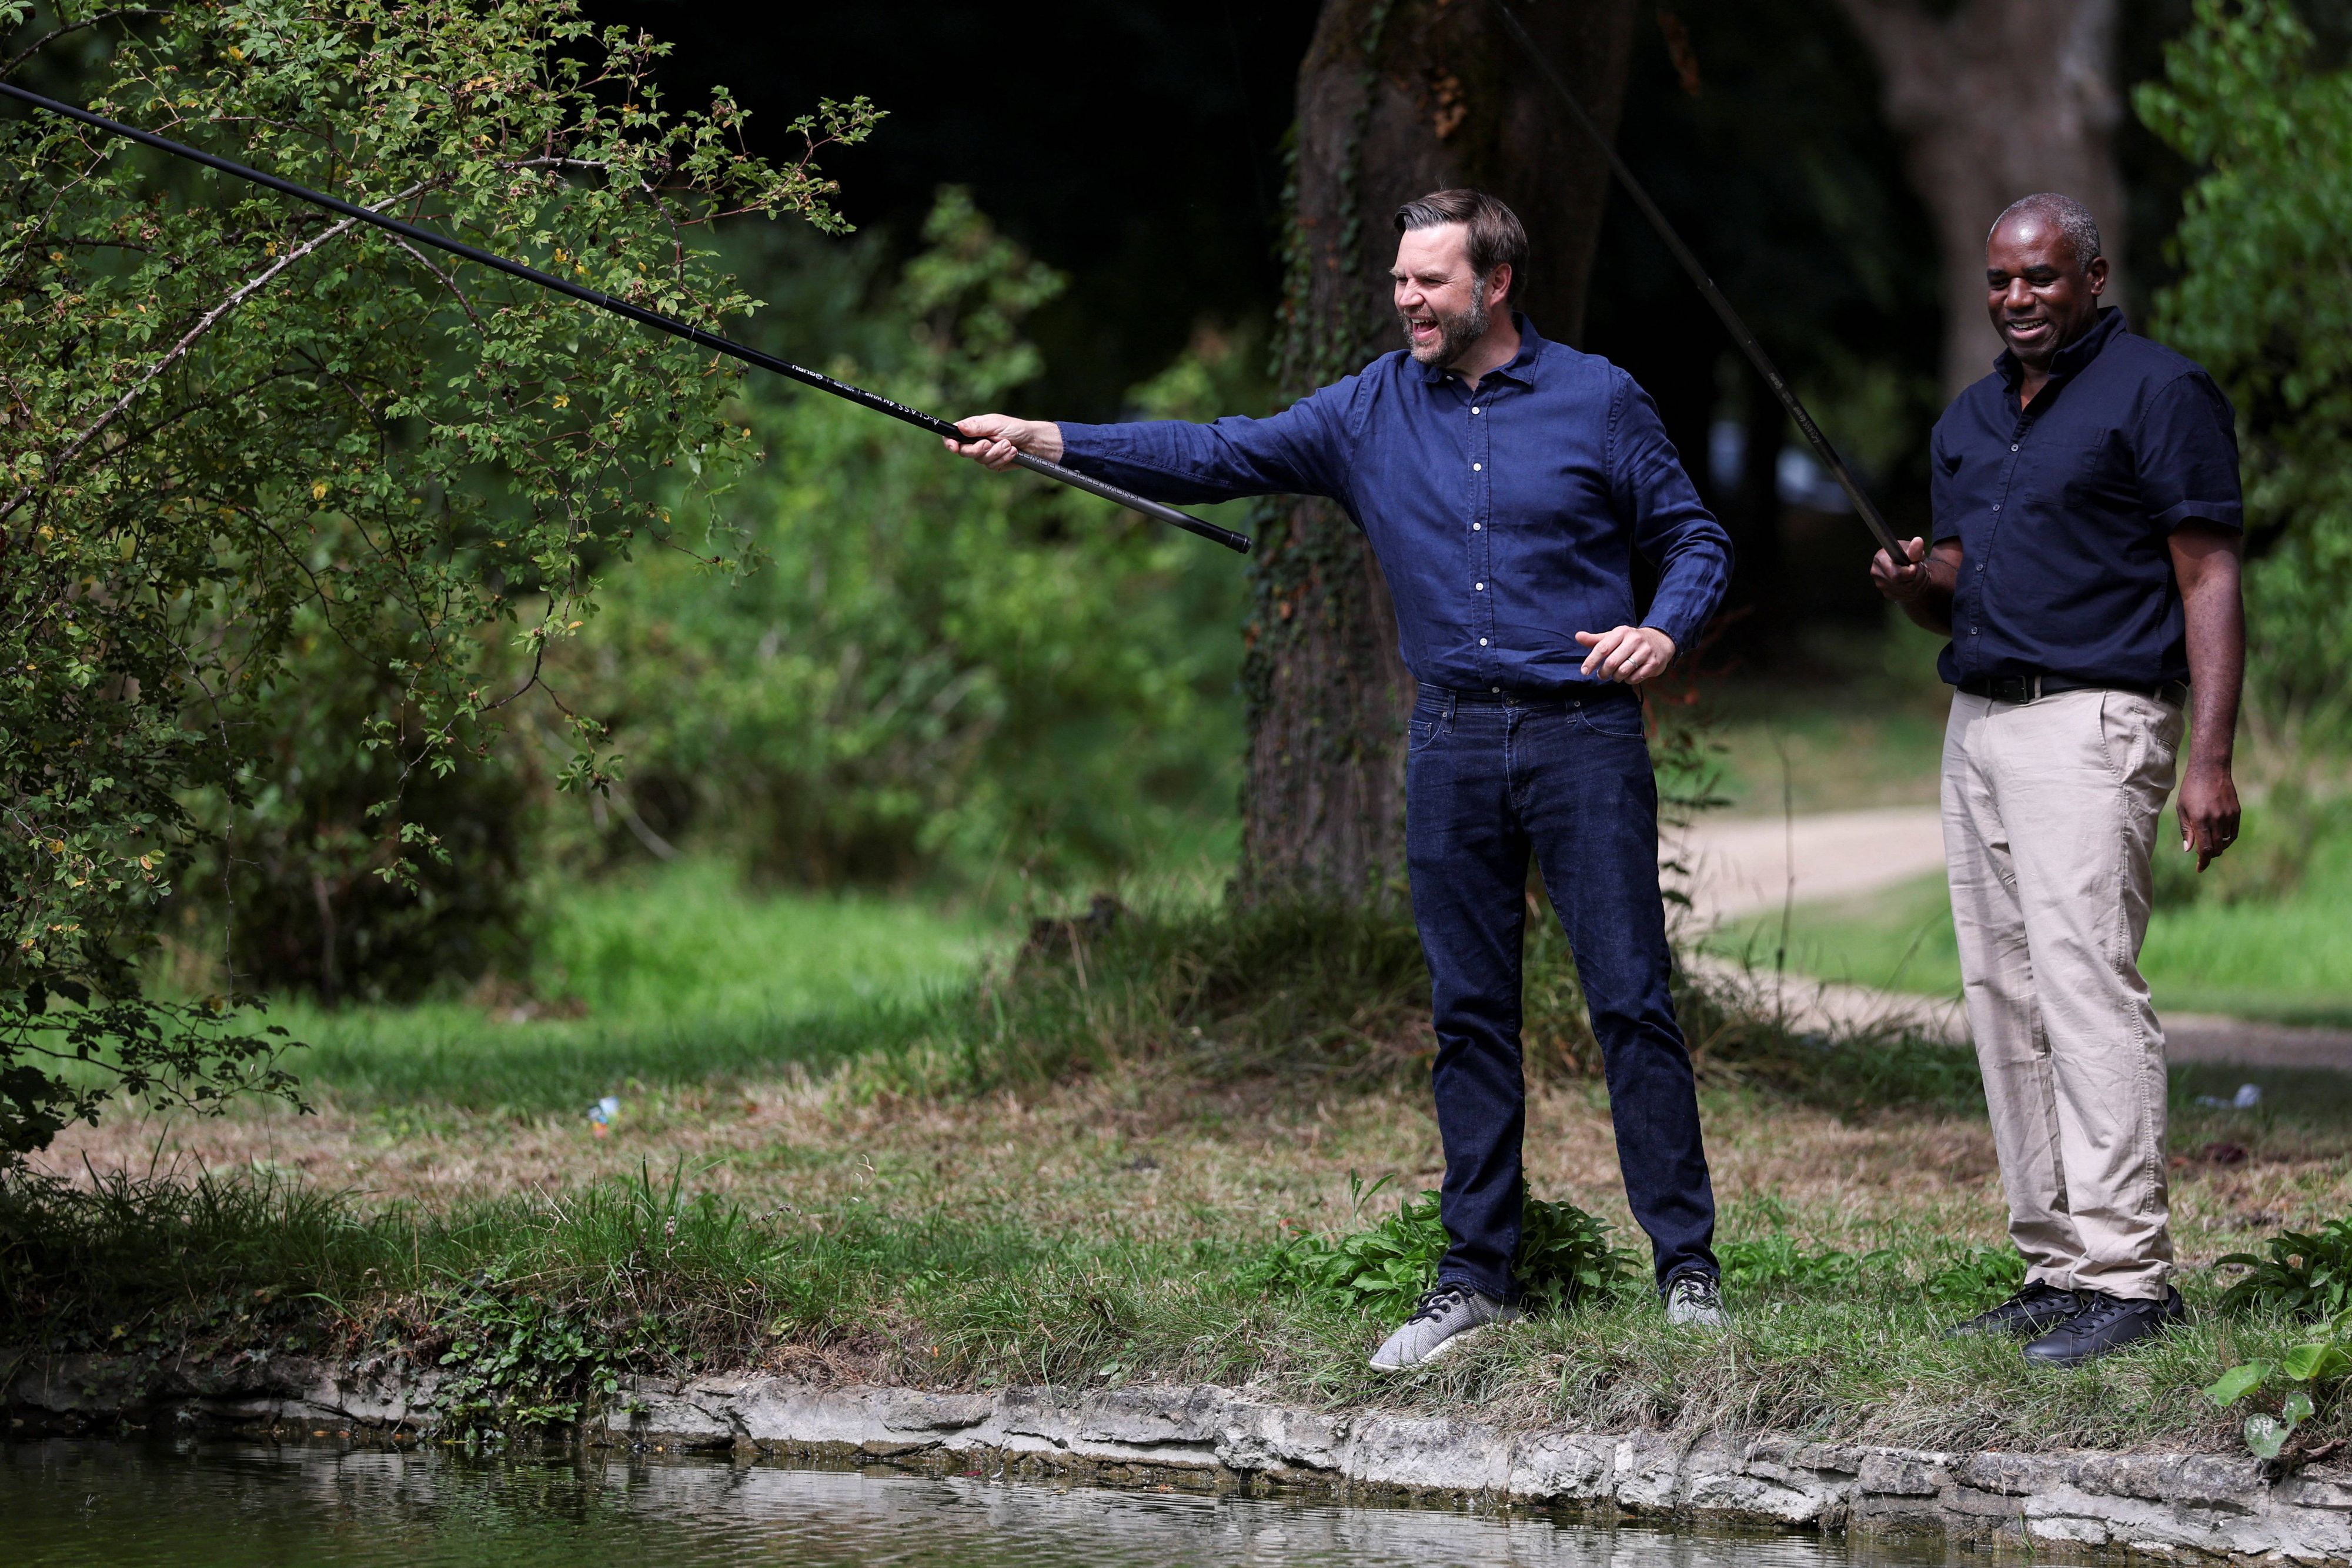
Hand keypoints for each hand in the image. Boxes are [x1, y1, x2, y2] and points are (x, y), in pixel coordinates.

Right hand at [944, 414, 1062, 469]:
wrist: (1033, 442)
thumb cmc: (1015, 428)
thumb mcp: (996, 424)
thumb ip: (978, 427)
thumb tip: (960, 427)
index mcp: (973, 428)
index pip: (953, 435)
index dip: (950, 442)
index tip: (954, 447)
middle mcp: (975, 441)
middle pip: (964, 452)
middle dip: (977, 450)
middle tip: (988, 444)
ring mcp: (984, 453)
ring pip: (979, 460)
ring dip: (996, 453)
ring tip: (1008, 444)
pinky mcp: (993, 463)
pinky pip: (991, 466)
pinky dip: (1002, 459)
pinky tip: (1012, 452)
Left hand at [1575, 625, 1674, 683]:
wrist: (1660, 641)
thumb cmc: (1630, 641)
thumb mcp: (1613, 637)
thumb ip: (1596, 640)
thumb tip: (1577, 636)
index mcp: (1622, 632)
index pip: (1602, 648)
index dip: (1591, 661)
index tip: (1584, 671)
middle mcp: (1634, 640)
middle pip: (1612, 662)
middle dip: (1603, 673)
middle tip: (1602, 675)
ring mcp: (1645, 651)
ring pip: (1623, 671)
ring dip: (1616, 677)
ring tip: (1616, 675)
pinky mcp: (1653, 663)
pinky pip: (1636, 677)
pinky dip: (1629, 680)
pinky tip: (1628, 676)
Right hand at [1871, 536, 1932, 601]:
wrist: (1903, 564)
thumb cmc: (1905, 554)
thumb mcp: (1910, 549)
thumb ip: (1914, 549)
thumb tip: (1918, 541)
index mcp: (1880, 559)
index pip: (1897, 575)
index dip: (1911, 572)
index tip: (1915, 565)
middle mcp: (1877, 574)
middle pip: (1904, 585)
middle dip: (1919, 577)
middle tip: (1921, 568)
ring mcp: (1881, 586)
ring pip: (1909, 592)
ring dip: (1920, 583)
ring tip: (1920, 574)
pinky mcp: (1888, 594)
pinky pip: (1907, 597)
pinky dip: (1917, 590)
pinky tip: (1916, 581)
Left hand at [2176, 758, 2241, 872]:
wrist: (2210, 770)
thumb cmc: (2191, 789)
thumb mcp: (2182, 809)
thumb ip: (2187, 830)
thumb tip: (2189, 850)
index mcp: (2200, 820)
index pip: (2205, 849)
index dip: (2203, 862)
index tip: (2199, 869)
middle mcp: (2216, 820)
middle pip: (2216, 848)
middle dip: (2208, 855)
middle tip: (2201, 854)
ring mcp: (2228, 816)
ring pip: (2225, 842)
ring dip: (2217, 847)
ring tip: (2209, 843)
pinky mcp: (2236, 812)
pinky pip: (2234, 833)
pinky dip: (2227, 839)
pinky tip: (2220, 838)